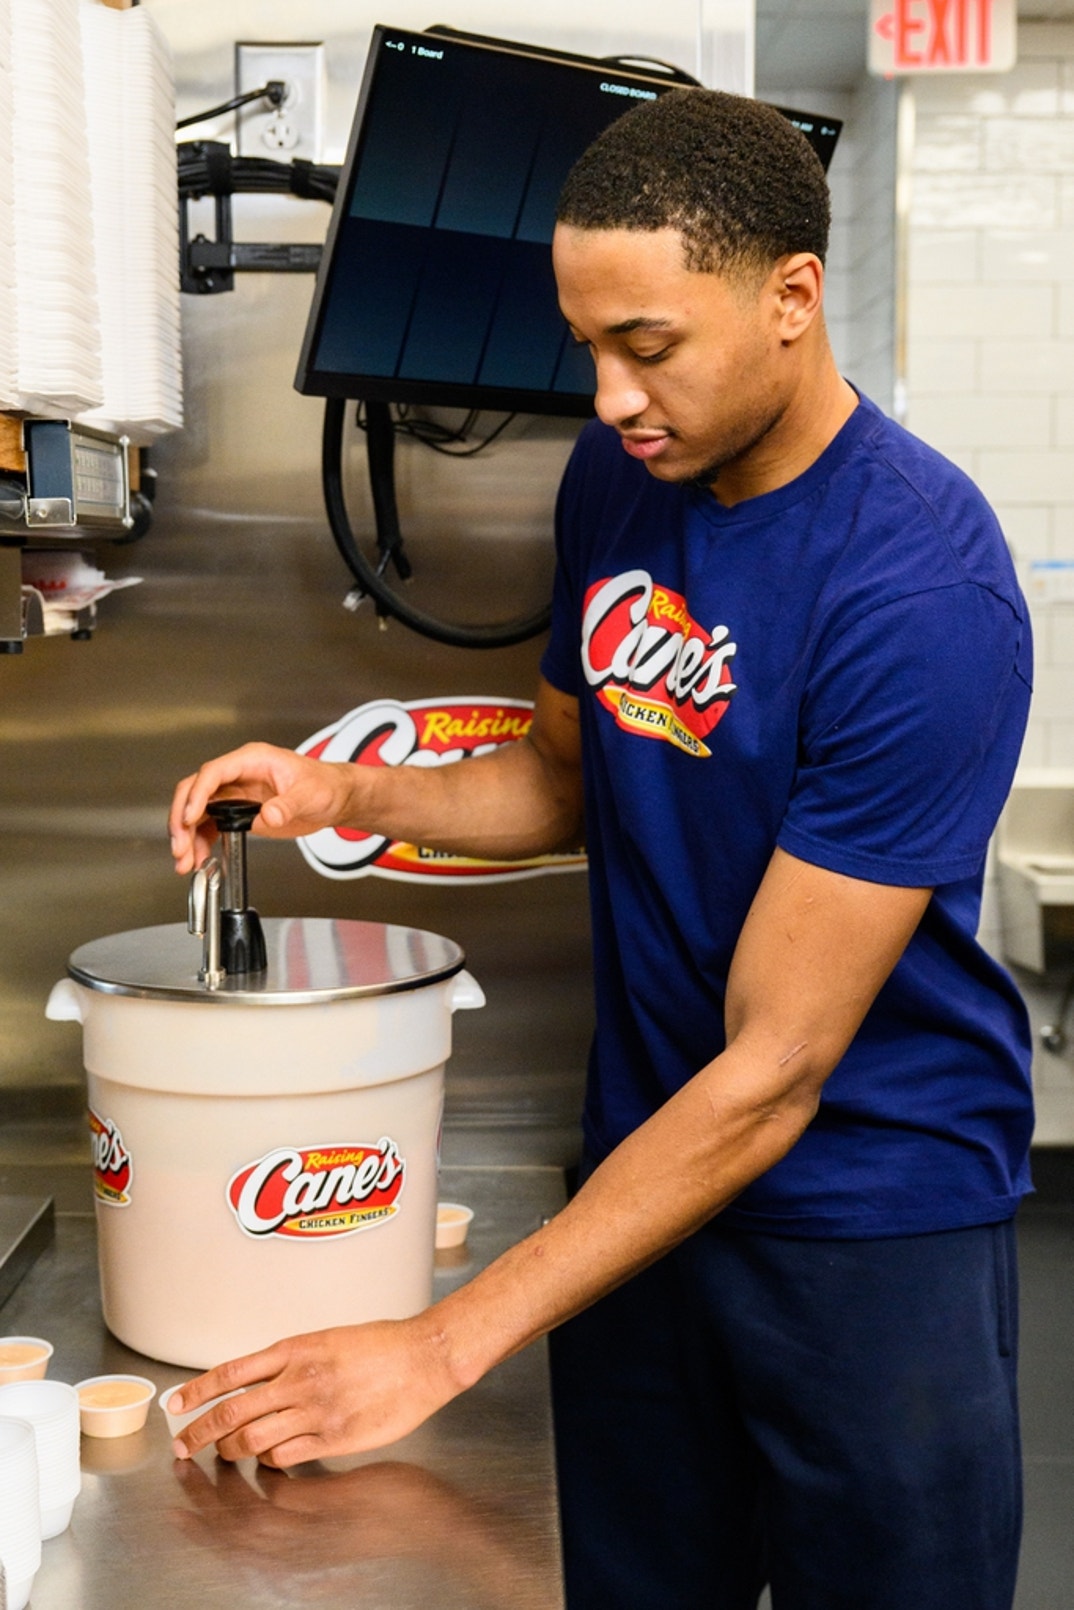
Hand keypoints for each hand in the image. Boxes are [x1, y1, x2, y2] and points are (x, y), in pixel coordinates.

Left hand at [167, 1316, 461, 1468]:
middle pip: (231, 1412)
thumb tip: (258, 1382)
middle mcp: (298, 1380)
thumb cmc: (382, 1344)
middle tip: (182, 1445)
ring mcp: (315, 1412)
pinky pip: (284, 1457)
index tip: (176, 1404)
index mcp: (295, 1349)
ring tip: (226, 1453)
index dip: (196, 1391)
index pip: (229, 1372)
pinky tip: (270, 1456)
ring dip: (231, 1451)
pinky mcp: (333, 1439)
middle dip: (198, 1432)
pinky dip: (269, 1460)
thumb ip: (292, 1361)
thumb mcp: (328, 1339)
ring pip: (252, 1441)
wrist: (423, 1357)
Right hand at [168, 742, 358, 873]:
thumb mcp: (309, 794)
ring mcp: (234, 793)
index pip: (213, 773)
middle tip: (180, 847)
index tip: (190, 818)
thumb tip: (268, 816)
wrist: (334, 797)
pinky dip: (200, 843)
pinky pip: (209, 826)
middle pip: (195, 791)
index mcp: (251, 760)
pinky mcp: (236, 812)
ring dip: (187, 836)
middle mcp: (237, 775)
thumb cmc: (324, 785)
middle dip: (182, 820)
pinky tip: (198, 860)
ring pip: (197, 812)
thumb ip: (287, 806)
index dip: (197, 795)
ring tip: (185, 862)